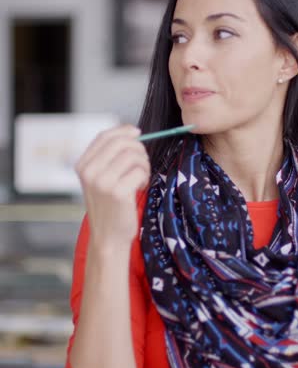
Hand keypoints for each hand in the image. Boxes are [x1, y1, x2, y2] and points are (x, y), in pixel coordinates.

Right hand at [75, 124, 150, 247]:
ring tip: (141, 178)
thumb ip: (110, 157)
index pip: (105, 136)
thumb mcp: (102, 179)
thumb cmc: (111, 207)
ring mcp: (102, 182)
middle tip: (142, 164)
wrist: (109, 237)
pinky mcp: (117, 192)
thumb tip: (132, 132)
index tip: (137, 133)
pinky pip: (140, 171)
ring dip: (144, 165)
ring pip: (133, 156)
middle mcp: (89, 171)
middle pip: (122, 143)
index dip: (124, 130)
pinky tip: (140, 187)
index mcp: (83, 165)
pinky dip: (145, 177)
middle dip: (139, 150)